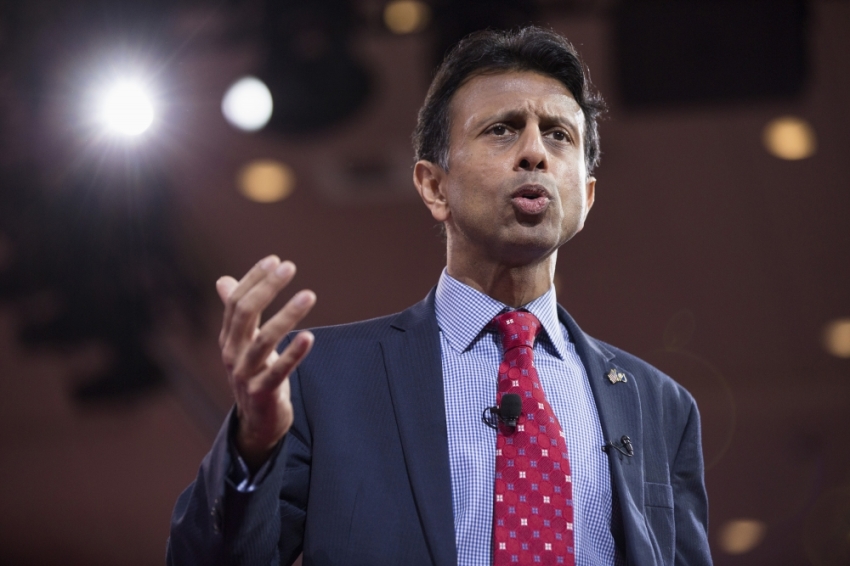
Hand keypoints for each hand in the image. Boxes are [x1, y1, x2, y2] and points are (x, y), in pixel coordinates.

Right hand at [216, 255, 315, 470]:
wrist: (257, 421)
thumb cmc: (255, 374)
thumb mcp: (243, 342)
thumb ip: (237, 313)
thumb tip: (223, 280)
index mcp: (228, 338)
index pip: (236, 301)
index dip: (254, 279)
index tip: (275, 260)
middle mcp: (232, 353)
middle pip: (245, 313)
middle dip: (267, 288)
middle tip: (290, 267)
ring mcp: (245, 374)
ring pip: (263, 339)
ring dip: (287, 315)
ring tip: (309, 295)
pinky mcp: (262, 392)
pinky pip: (279, 371)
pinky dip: (294, 354)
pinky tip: (310, 337)